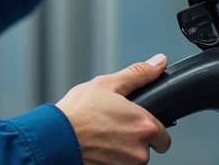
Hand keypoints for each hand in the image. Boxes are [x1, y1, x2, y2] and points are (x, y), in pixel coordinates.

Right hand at [56, 55, 170, 163]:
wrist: (55, 137)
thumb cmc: (77, 112)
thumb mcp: (107, 84)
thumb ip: (138, 74)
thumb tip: (158, 63)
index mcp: (144, 124)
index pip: (163, 134)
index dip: (147, 125)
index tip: (132, 121)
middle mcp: (140, 149)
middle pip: (148, 147)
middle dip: (136, 138)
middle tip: (114, 127)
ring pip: (133, 157)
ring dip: (123, 149)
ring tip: (102, 135)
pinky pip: (120, 164)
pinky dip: (112, 158)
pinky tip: (98, 146)